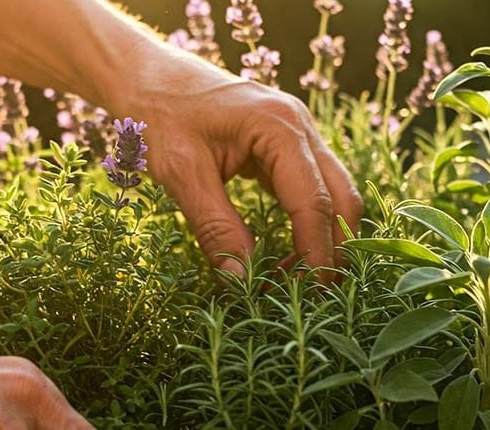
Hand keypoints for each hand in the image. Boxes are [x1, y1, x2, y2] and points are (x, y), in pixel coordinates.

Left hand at [120, 49, 362, 278]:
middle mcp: (300, 127)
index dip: (316, 253)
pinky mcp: (287, 146)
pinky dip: (308, 224)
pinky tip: (287, 256)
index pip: (313, 201)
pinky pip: (312, 189)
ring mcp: (298, 135)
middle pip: (341, 197)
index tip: (311, 295)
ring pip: (334, 194)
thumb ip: (215, 228)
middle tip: (315, 297)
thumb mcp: (181, 175)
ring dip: (323, 238)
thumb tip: (242, 281)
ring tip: (297, 281)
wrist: (149, 78)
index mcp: (279, 127)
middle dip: (334, 249)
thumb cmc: (161, 116)